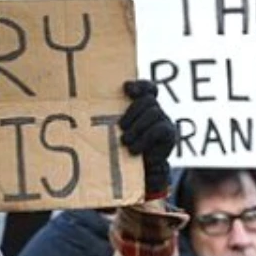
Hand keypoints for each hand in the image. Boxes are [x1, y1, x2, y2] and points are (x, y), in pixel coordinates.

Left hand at [119, 80, 176, 197]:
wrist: (142, 170)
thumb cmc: (122, 148)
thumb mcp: (115, 131)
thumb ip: (111, 118)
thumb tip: (86, 111)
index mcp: (142, 105)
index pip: (147, 88)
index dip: (140, 85)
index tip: (127, 89)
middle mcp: (156, 110)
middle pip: (148, 100)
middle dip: (133, 111)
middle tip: (121, 127)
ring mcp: (164, 120)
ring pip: (154, 112)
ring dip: (137, 127)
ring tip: (126, 141)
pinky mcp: (169, 134)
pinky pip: (159, 129)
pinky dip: (145, 139)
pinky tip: (134, 149)